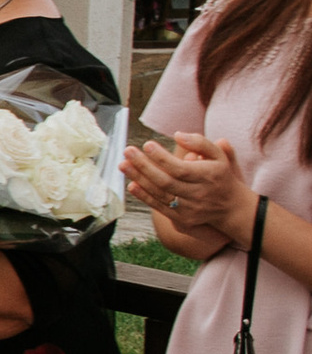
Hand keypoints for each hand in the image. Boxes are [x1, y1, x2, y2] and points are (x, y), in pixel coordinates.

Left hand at [129, 135, 254, 243]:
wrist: (231, 207)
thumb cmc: (220, 176)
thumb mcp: (219, 156)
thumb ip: (200, 143)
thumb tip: (177, 135)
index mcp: (207, 176)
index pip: (180, 168)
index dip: (162, 157)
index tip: (147, 144)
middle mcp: (198, 193)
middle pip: (166, 181)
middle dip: (144, 166)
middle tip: (127, 151)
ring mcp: (189, 208)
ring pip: (160, 194)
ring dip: (139, 179)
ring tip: (123, 164)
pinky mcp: (182, 219)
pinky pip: (159, 207)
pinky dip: (144, 196)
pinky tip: (131, 184)